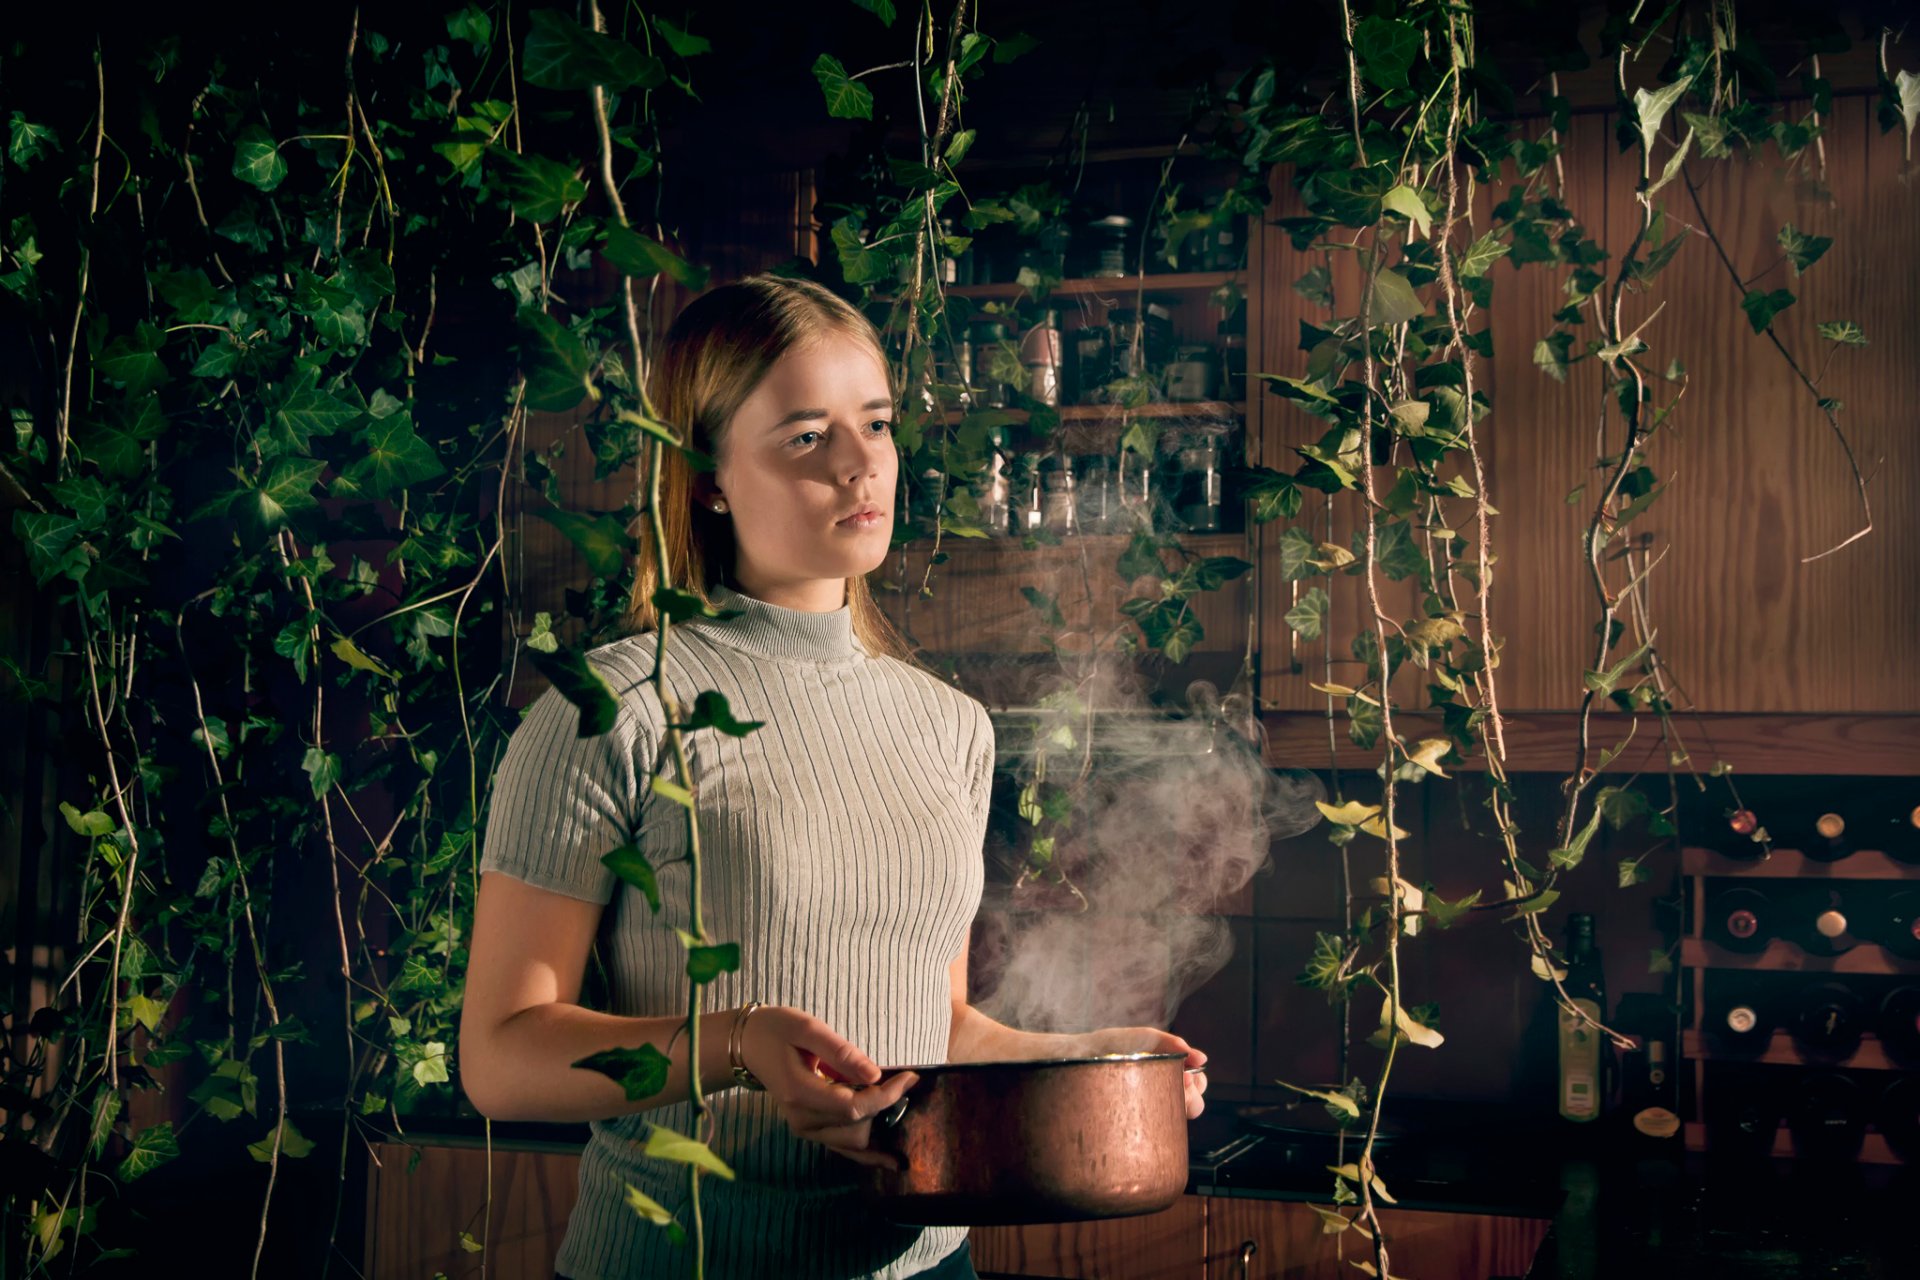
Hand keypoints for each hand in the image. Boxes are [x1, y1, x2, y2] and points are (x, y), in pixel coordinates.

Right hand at [736, 1005, 917, 1169]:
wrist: (749, 1045)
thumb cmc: (777, 1030)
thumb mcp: (808, 1029)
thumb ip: (841, 1052)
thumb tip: (875, 1074)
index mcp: (800, 1093)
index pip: (853, 1108)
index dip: (886, 1096)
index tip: (910, 1077)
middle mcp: (802, 1120)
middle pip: (857, 1127)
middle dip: (885, 1106)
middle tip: (903, 1080)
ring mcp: (805, 1129)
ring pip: (854, 1143)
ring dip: (879, 1126)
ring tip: (901, 1105)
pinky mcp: (810, 1130)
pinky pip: (843, 1148)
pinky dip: (868, 1151)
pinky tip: (890, 1158)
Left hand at [1072, 1025, 1207, 1119]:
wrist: (1075, 1058)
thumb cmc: (1108, 1046)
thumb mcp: (1143, 1038)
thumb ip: (1171, 1043)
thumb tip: (1202, 1058)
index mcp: (1167, 1074)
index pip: (1198, 1085)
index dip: (1197, 1083)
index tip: (1185, 1077)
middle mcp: (1161, 1093)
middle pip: (1195, 1104)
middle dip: (1192, 1095)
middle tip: (1176, 1085)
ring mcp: (1149, 1109)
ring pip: (1180, 1118)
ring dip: (1180, 1106)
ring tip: (1161, 1094)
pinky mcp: (1136, 1125)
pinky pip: (1159, 1131)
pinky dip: (1162, 1121)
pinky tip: (1148, 1108)